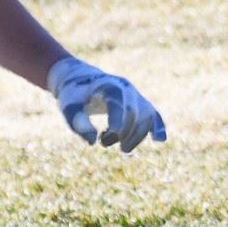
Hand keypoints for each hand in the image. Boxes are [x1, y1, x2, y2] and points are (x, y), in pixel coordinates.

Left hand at [47, 57, 165, 152]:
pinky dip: (157, 126)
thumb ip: (78, 123)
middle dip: (124, 133)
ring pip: (146, 116)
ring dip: (136, 136)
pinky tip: (158, 140)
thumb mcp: (69, 107)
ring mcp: (135, 95)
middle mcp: (125, 88)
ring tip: (121, 148)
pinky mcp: (139, 103)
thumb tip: (93, 142)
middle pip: (134, 112)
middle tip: (103, 143)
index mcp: (107, 85)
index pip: (117, 103)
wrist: (80, 78)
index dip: (117, 119)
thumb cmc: (73, 95)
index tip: (109, 134)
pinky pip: (153, 114)